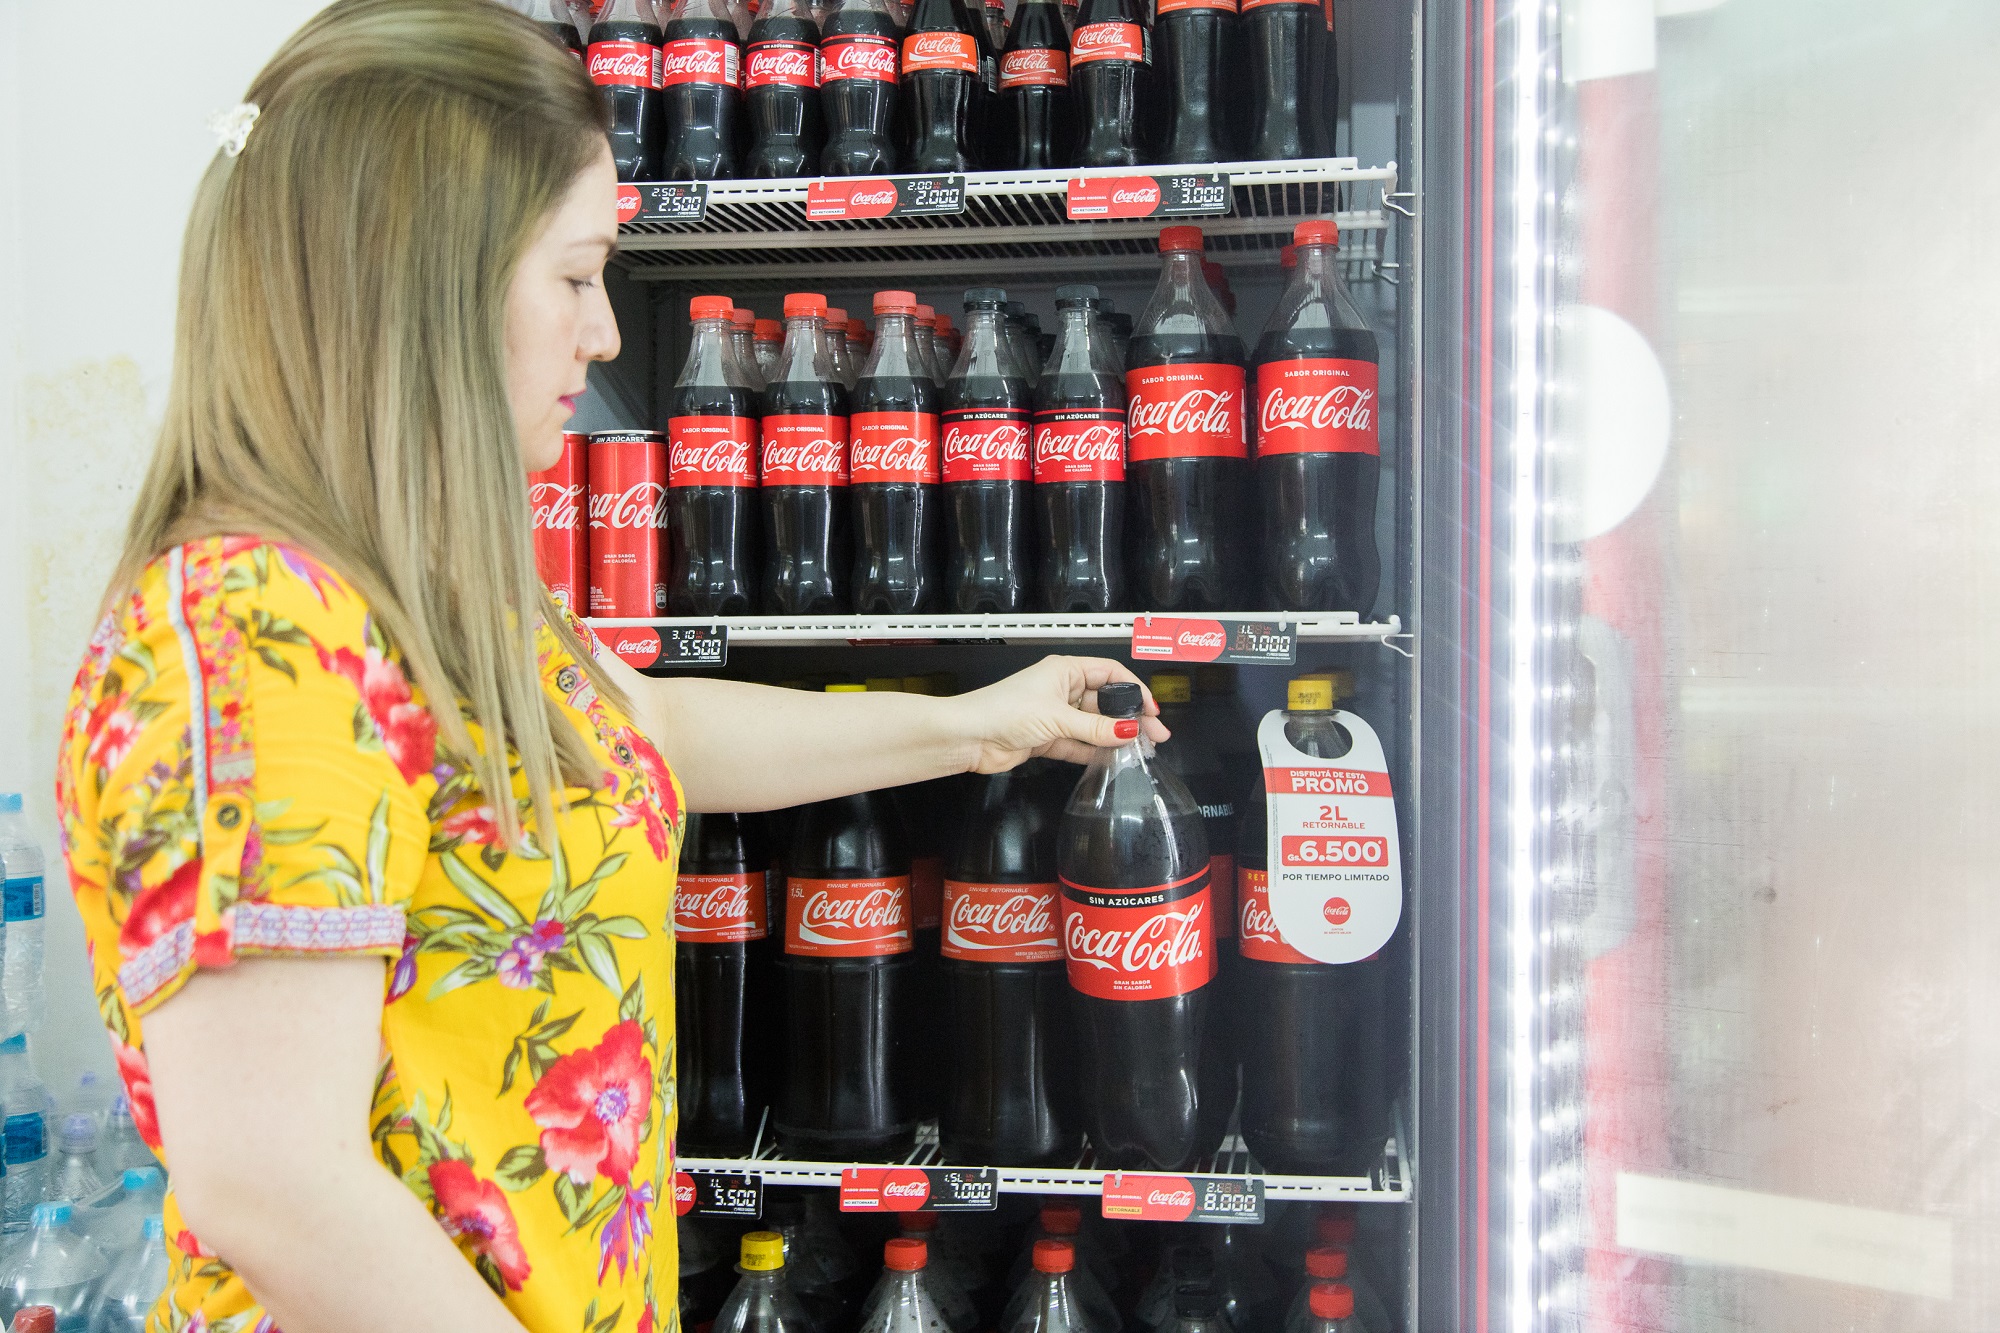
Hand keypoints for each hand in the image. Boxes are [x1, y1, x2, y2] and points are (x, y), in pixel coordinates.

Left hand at [948, 656, 1171, 772]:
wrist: (967, 737)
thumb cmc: (1003, 711)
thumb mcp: (1056, 717)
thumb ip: (1095, 727)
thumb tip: (1128, 731)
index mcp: (1064, 670)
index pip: (1110, 675)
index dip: (1134, 691)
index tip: (1152, 711)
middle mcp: (1062, 690)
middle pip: (1106, 702)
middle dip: (1130, 718)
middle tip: (1154, 737)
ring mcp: (1055, 715)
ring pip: (1094, 725)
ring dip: (1114, 738)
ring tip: (1139, 752)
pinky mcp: (1047, 738)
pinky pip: (1079, 744)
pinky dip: (1094, 752)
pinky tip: (1112, 760)